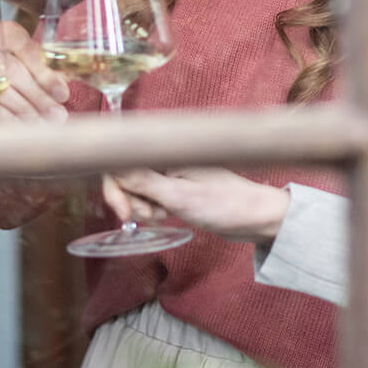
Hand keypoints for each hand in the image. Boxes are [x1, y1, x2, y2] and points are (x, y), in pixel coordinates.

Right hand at [0, 20, 70, 121]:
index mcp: (7, 32)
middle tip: (57, 115)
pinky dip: (7, 119)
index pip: (26, 49)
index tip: (62, 94)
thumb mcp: (34, 63)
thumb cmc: (18, 66)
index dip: (45, 74)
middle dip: (38, 96)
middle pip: (13, 71)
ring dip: (24, 110)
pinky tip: (22, 128)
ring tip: (43, 124)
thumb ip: (49, 71)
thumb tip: (63, 88)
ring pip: (0, 89)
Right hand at [103, 168, 290, 244]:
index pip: (121, 159)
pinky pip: (150, 195)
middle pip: (125, 174)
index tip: (123, 211)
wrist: (256, 217)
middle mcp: (165, 156)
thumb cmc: (225, 203)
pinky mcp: (175, 186)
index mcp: (167, 150)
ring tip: (163, 216)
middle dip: (129, 199)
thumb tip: (111, 165)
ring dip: (141, 206)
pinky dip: (151, 208)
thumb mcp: (179, 196)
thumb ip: (143, 182)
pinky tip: (165, 215)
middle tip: (146, 217)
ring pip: (136, 188)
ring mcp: (170, 171)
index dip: (115, 185)